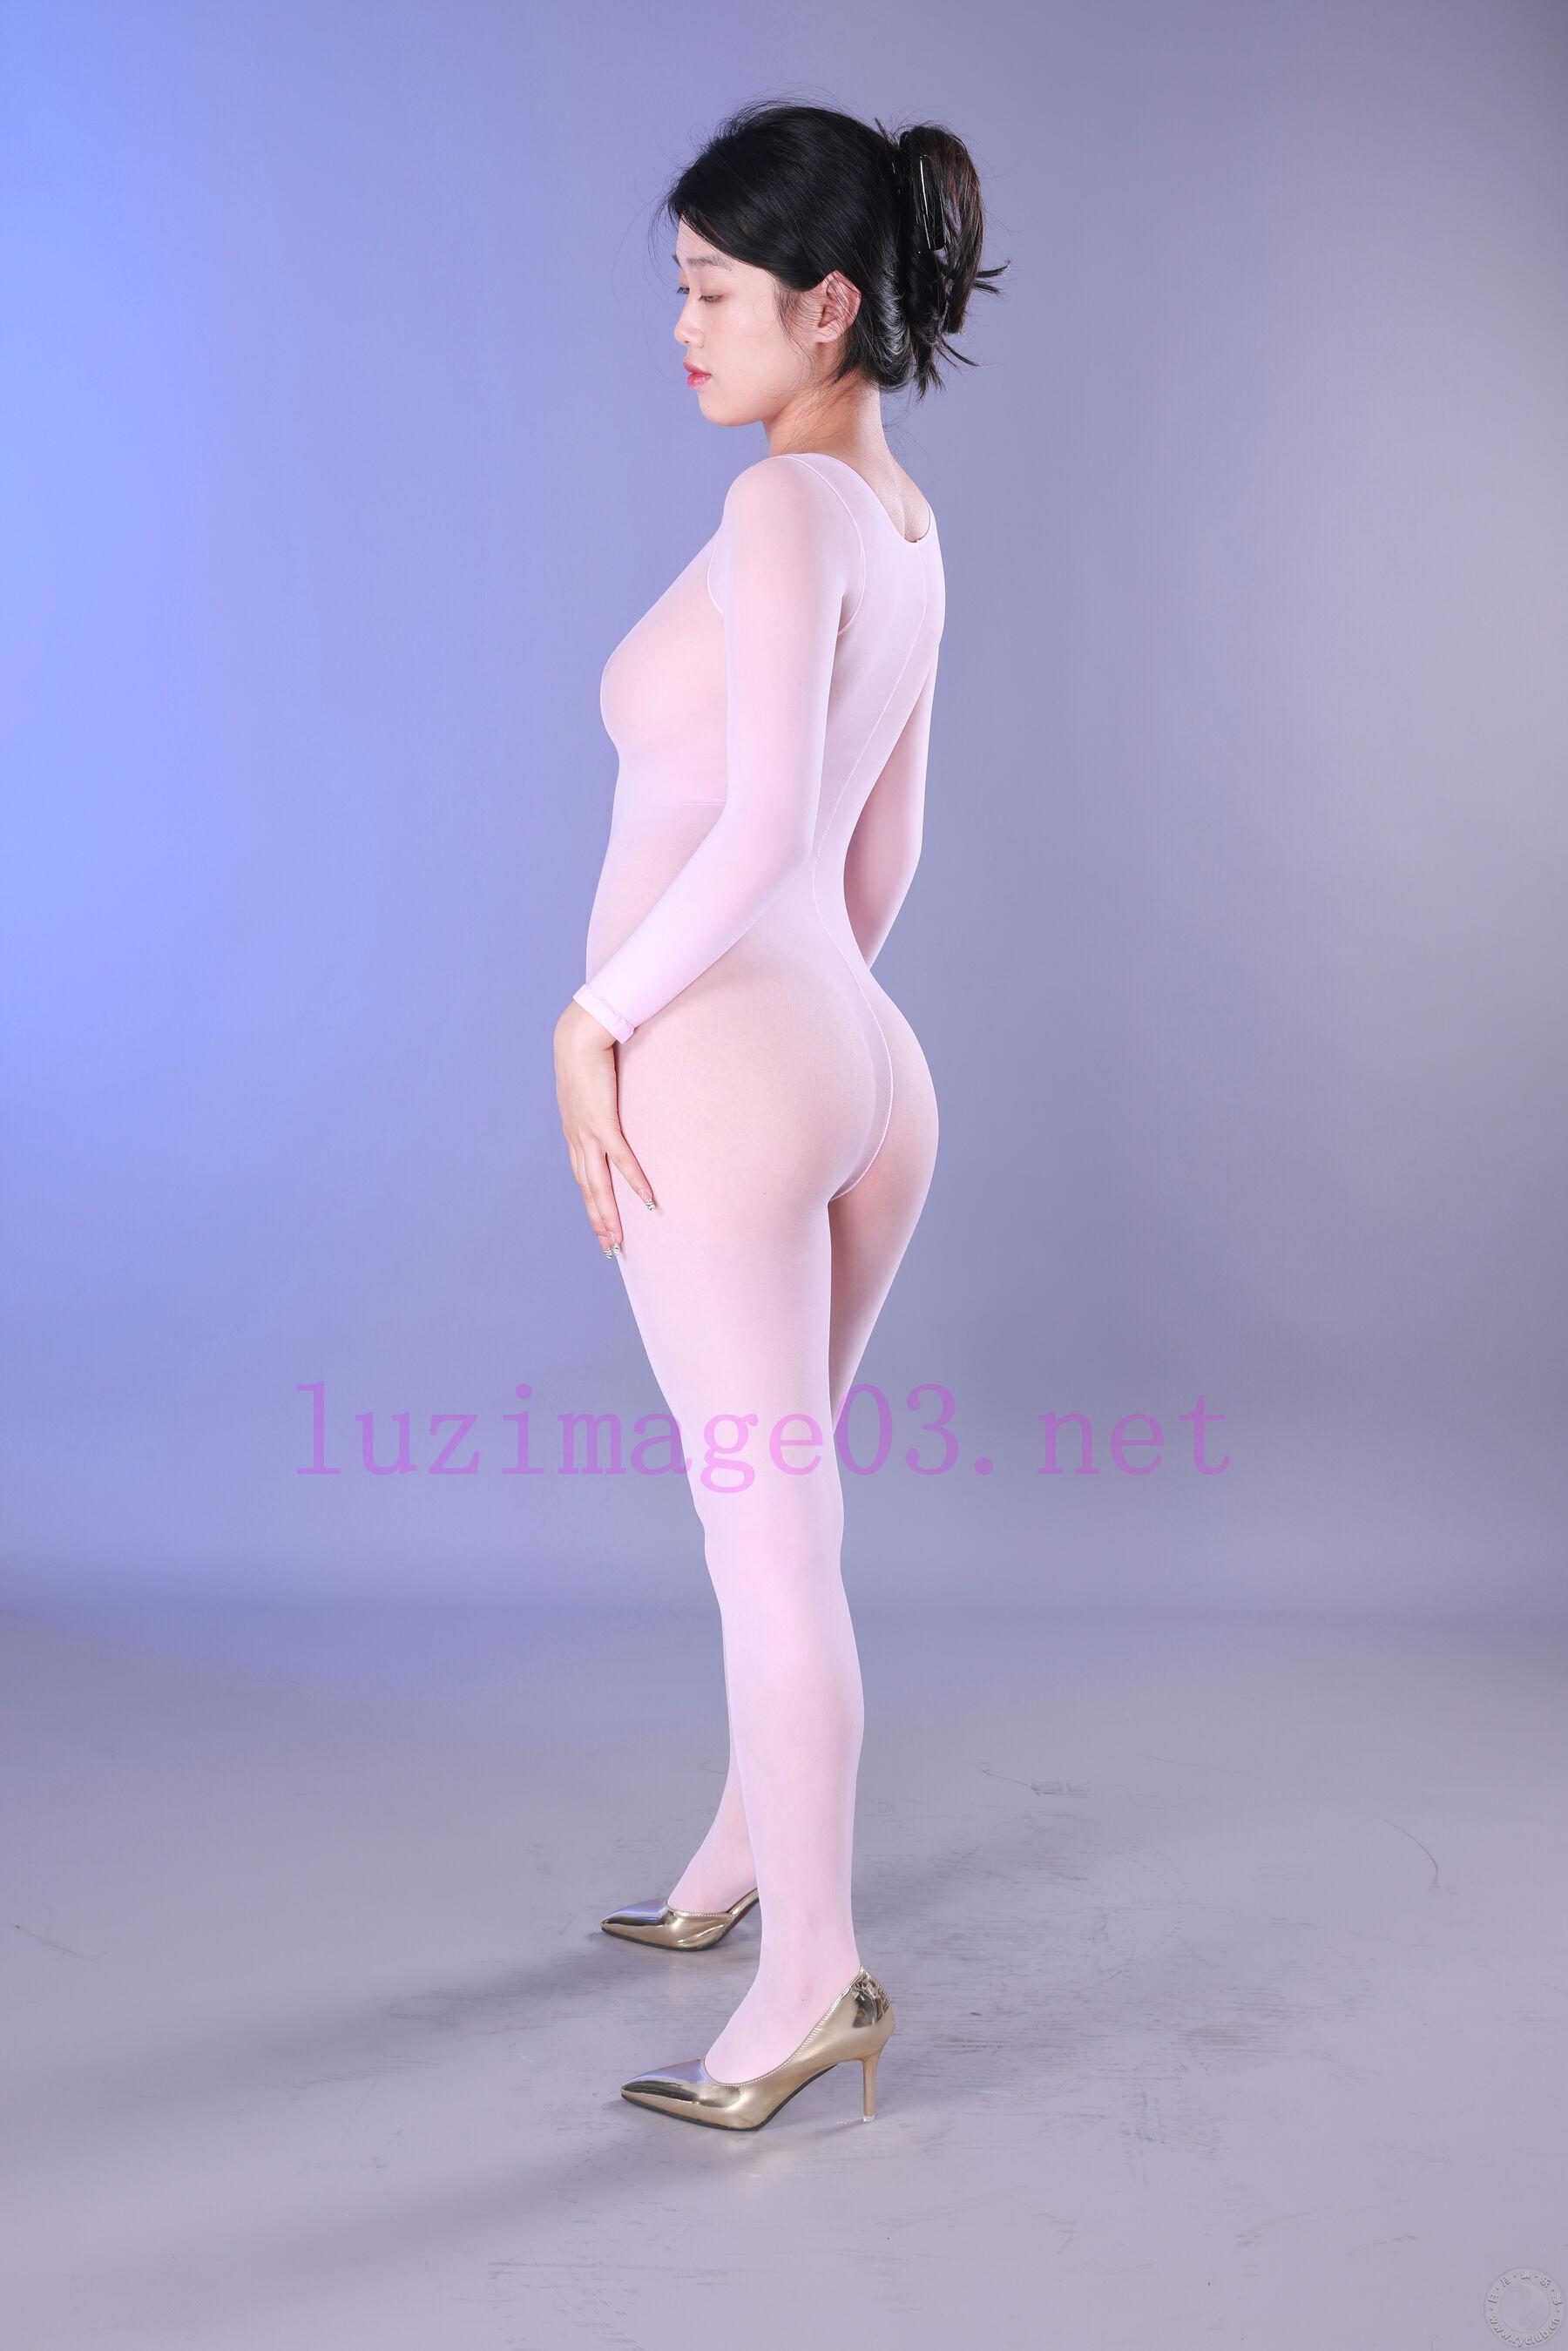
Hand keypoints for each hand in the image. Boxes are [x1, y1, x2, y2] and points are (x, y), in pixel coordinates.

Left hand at [554, 1000, 654, 1254]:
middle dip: (599, 1220)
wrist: (578, 1035)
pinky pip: (621, 1159)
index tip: (601, 1227)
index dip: (592, 1205)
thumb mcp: (591, 1087)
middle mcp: (578, 1139)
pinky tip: (646, 1200)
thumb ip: (600, 1103)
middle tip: (610, 1249)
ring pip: (598, 1184)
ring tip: (619, 1239)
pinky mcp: (603, 1121)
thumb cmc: (588, 1055)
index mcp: (575, 1132)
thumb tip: (612, 1107)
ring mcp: (588, 1133)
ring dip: (609, 1213)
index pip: (583, 1177)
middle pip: (589, 1189)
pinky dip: (634, 1181)